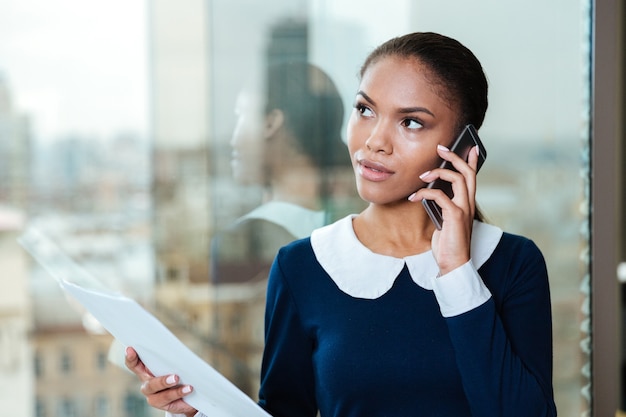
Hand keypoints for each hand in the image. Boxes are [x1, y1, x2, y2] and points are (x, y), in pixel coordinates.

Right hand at [125, 346, 196, 416]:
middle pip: (150, 384)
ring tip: (186, 385)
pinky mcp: (164, 405)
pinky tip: (188, 389)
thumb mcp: (172, 363)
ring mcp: (154, 397)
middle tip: (176, 377)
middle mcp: (147, 385)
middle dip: (162, 381)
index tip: (130, 349)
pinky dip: (180, 394)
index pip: (134, 364)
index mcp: (145, 371)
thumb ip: (169, 357)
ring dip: (174, 390)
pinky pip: (170, 401)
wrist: (187, 394)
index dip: (130, 358)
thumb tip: (177, 351)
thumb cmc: (177, 374)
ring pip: (161, 396)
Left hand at [411, 144, 478, 272]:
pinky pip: (441, 196)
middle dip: (454, 157)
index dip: (472, 161)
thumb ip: (443, 204)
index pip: (473, 177)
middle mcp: (469, 203)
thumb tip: (431, 190)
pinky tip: (414, 197)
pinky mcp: (456, 216)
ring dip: (438, 173)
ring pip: (458, 179)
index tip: (469, 146)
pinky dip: (425, 193)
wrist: (453, 263)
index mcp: (467, 203)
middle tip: (441, 148)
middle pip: (467, 172)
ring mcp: (464, 209)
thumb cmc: (448, 242)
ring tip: (422, 175)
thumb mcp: (445, 219)